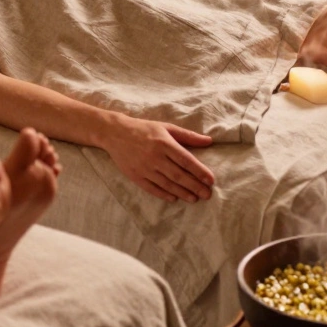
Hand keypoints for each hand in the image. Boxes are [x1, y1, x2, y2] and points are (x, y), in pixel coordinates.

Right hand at [100, 116, 214, 202]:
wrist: (115, 133)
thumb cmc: (144, 129)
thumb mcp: (166, 127)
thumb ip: (188, 136)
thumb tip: (209, 141)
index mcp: (164, 143)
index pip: (186, 160)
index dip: (199, 171)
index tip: (211, 181)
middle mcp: (155, 156)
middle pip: (178, 175)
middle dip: (194, 186)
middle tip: (207, 195)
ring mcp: (144, 168)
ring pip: (167, 184)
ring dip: (182, 192)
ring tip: (194, 199)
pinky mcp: (135, 175)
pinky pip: (152, 188)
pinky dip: (164, 194)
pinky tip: (174, 199)